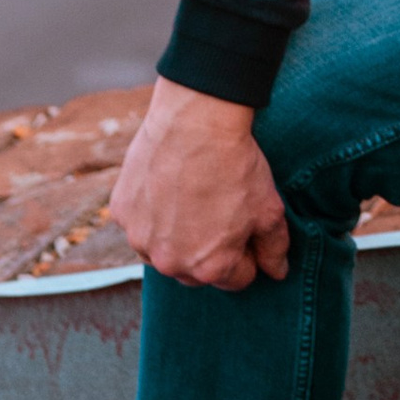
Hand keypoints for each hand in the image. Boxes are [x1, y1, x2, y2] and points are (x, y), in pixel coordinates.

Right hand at [111, 80, 289, 290]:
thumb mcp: (269, 208)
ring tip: (193, 199)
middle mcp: (170, 263)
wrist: (197, 121)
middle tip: (220, 212)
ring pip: (164, 251)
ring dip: (177, 237)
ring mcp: (141, 240)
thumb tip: (277, 273)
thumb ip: (274, 248)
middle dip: (211, 250)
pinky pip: (141, 224)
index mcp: (210, 268)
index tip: (245, 225)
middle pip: (197, 271)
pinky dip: (152, 214)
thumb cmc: (236, 165)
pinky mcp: (122, 213)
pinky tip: (168, 187)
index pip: (236, 279)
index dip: (247, 252)